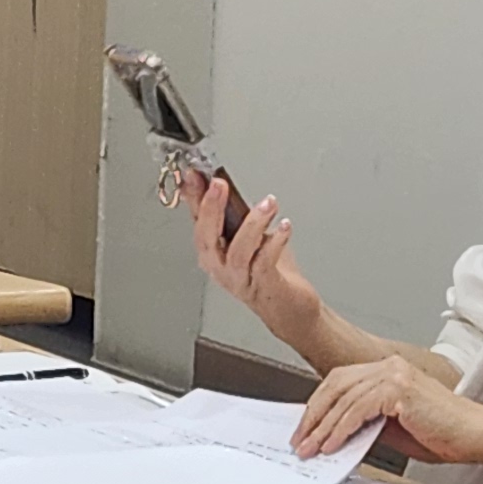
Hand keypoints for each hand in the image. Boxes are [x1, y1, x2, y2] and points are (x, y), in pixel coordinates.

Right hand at [180, 171, 325, 345]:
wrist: (289, 309)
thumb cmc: (268, 273)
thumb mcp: (248, 236)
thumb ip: (232, 213)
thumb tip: (219, 182)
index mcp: (213, 253)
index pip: (197, 221)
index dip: (193, 197)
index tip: (194, 174)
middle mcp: (220, 268)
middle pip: (207, 239)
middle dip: (212, 209)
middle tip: (219, 184)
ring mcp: (240, 279)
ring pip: (238, 251)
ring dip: (253, 224)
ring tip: (268, 203)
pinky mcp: (263, 286)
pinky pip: (264, 263)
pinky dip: (275, 242)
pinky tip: (285, 226)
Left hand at [292, 354, 482, 467]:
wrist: (477, 435)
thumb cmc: (444, 433)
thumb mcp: (394, 427)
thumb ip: (367, 422)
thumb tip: (335, 433)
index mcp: (388, 370)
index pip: (340, 382)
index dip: (318, 406)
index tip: (305, 430)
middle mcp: (389, 366)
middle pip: (335, 385)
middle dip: (313, 416)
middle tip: (299, 441)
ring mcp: (394, 375)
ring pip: (343, 398)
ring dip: (322, 427)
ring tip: (310, 449)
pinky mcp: (399, 390)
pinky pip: (358, 409)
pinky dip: (341, 428)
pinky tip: (332, 445)